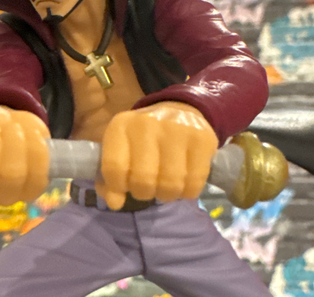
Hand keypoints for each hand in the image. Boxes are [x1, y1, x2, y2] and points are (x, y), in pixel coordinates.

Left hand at [95, 101, 218, 209]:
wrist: (180, 111)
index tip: (125, 186)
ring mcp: (176, 130)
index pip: (114, 167)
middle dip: (144, 192)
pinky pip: (193, 184)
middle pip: (143, 180)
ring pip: (170, 185)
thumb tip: (114, 203)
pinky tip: (184, 180)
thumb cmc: (144, 137)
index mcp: (122, 125)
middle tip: (148, 186)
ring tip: (165, 184)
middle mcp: (147, 124)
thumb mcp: (122, 149)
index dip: (118, 186)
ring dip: (166, 194)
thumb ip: (112, 177)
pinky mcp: (202, 140)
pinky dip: (187, 191)